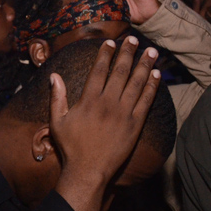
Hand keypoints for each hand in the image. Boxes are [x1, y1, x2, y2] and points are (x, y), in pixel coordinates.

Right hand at [50, 36, 159, 210]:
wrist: (88, 170)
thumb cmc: (70, 147)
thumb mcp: (56, 121)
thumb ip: (57, 97)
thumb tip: (54, 76)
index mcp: (88, 100)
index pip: (99, 70)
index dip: (105, 54)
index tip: (111, 42)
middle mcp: (108, 103)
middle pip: (121, 71)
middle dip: (128, 53)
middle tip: (134, 40)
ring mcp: (124, 113)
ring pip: (137, 82)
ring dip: (145, 64)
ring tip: (151, 51)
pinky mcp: (136, 124)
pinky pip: (147, 100)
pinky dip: (153, 85)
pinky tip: (157, 74)